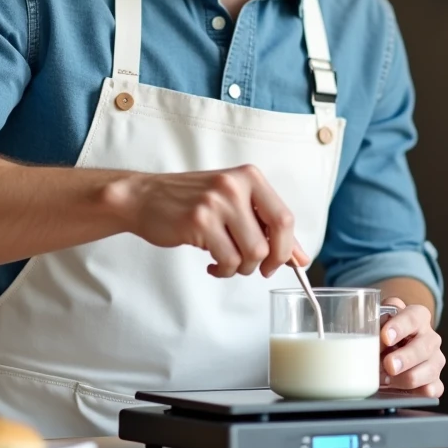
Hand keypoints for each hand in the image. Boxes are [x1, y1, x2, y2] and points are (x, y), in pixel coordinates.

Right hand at [117, 165, 306, 278]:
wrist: (146, 197)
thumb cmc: (192, 202)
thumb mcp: (235, 204)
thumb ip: (267, 227)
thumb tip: (301, 258)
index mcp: (250, 177)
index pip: (285, 218)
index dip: (287, 248)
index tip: (281, 263)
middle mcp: (235, 185)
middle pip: (271, 240)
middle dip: (268, 262)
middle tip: (257, 268)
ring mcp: (216, 202)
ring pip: (250, 254)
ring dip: (241, 268)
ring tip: (227, 262)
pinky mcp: (198, 221)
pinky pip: (227, 261)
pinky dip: (224, 270)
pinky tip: (213, 264)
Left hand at [379, 298, 444, 396]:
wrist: (391, 351)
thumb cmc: (383, 334)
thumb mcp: (378, 321)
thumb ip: (375, 321)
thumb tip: (366, 331)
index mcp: (418, 317)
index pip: (413, 317)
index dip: (399, 327)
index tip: (385, 337)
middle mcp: (430, 338)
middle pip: (424, 347)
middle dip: (405, 358)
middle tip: (389, 364)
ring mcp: (435, 361)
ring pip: (430, 370)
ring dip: (407, 377)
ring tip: (387, 380)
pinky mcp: (435, 382)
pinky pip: (434, 389)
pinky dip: (418, 392)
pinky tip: (404, 391)